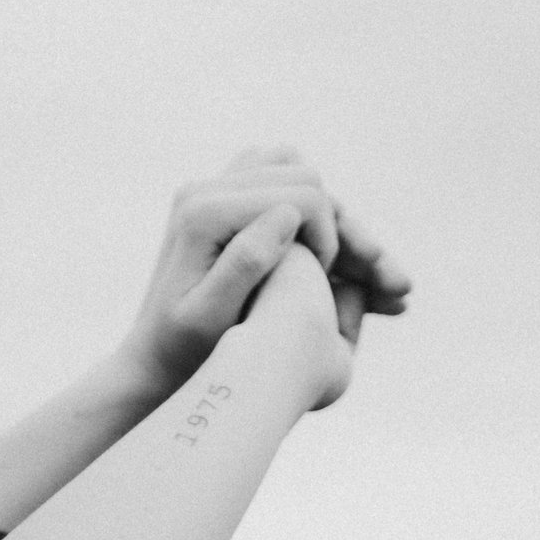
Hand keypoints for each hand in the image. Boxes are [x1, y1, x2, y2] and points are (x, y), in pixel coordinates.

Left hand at [120, 147, 409, 396]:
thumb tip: (285, 215)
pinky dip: (323, 222)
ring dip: (343, 225)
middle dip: (347, 230)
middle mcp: (206, 188)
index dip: (331, 239)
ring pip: (303, 179)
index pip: (302, 195)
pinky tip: (358, 271)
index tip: (327, 288)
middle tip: (376, 284)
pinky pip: (288, 191)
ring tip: (386, 282)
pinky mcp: (226, 202)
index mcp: (204, 211)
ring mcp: (215, 190)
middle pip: (308, 179)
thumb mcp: (207, 318)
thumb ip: (244, 264)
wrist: (153, 360)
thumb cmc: (182, 350)